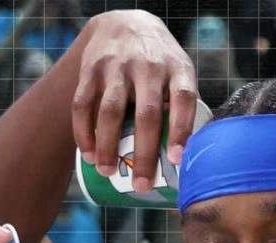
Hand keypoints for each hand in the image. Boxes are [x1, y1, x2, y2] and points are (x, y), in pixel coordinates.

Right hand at [73, 10, 197, 192]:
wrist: (126, 23)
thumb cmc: (161, 63)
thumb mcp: (180, 72)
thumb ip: (184, 107)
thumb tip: (192, 159)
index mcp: (177, 69)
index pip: (184, 98)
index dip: (182, 129)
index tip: (176, 159)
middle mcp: (148, 66)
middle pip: (147, 114)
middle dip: (144, 153)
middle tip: (142, 185)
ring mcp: (117, 66)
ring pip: (110, 110)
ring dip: (107, 145)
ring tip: (107, 171)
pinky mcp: (91, 69)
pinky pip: (83, 104)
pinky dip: (83, 132)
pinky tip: (88, 154)